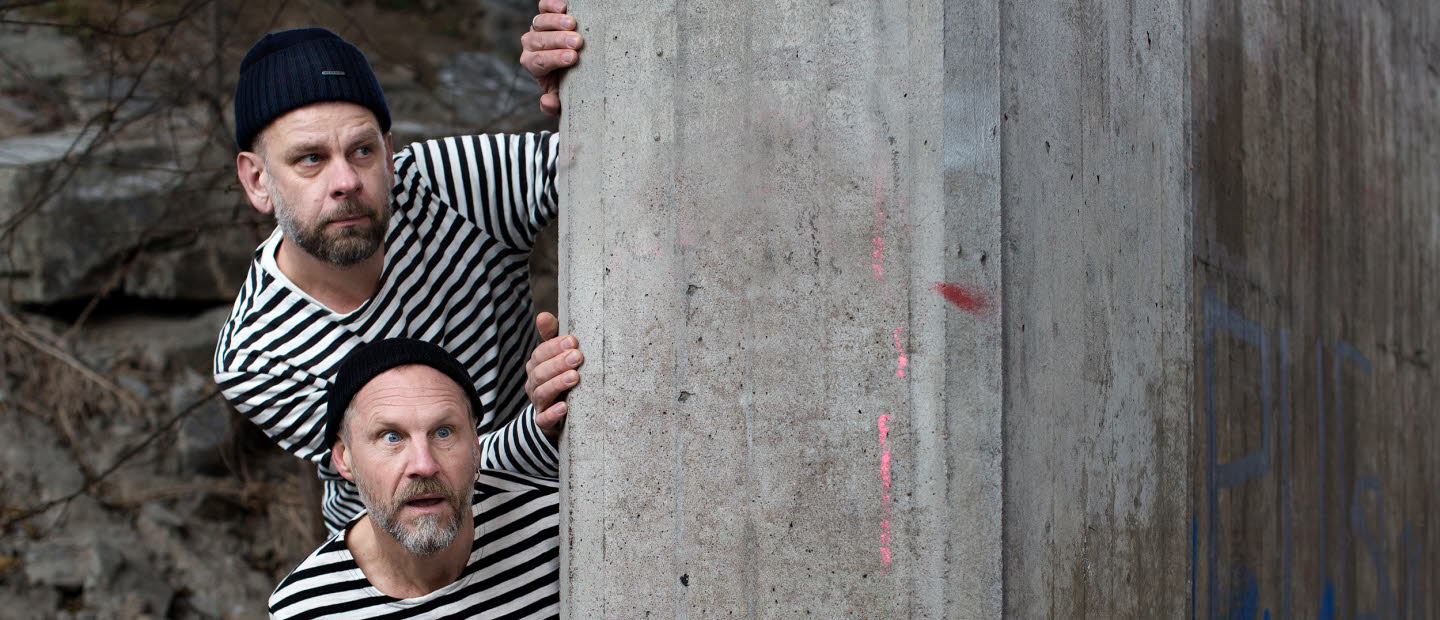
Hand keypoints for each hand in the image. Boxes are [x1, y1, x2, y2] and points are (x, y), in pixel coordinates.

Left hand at [520, 0, 583, 115]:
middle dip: (558, 41)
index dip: (554, 58)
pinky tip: (564, 7)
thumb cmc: (567, 82)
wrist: (571, 64)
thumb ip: (553, 106)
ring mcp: (537, 28)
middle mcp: (531, 45)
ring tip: (573, 24)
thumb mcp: (561, 98)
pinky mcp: (545, 14)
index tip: (573, 58)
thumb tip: (546, 101)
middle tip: (578, 42)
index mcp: (533, 64)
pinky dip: (551, 5)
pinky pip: (543, 7)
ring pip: (539, 22)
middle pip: (539, 41)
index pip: (539, 61)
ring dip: (556, 23)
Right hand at [526, 311, 581, 439]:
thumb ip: (552, 337)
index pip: (539, 354)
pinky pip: (544, 419)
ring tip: (574, 377)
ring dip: (558, 384)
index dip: (554, 347)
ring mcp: (539, 403)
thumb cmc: (559, 378)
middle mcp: (535, 384)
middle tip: (578, 357)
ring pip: (542, 393)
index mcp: (537, 366)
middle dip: (558, 363)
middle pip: (540, 372)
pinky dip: (553, 413)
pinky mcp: (544, 422)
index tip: (573, 341)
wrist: (556, 416)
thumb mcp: (556, 357)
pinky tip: (565, 407)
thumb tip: (543, 315)